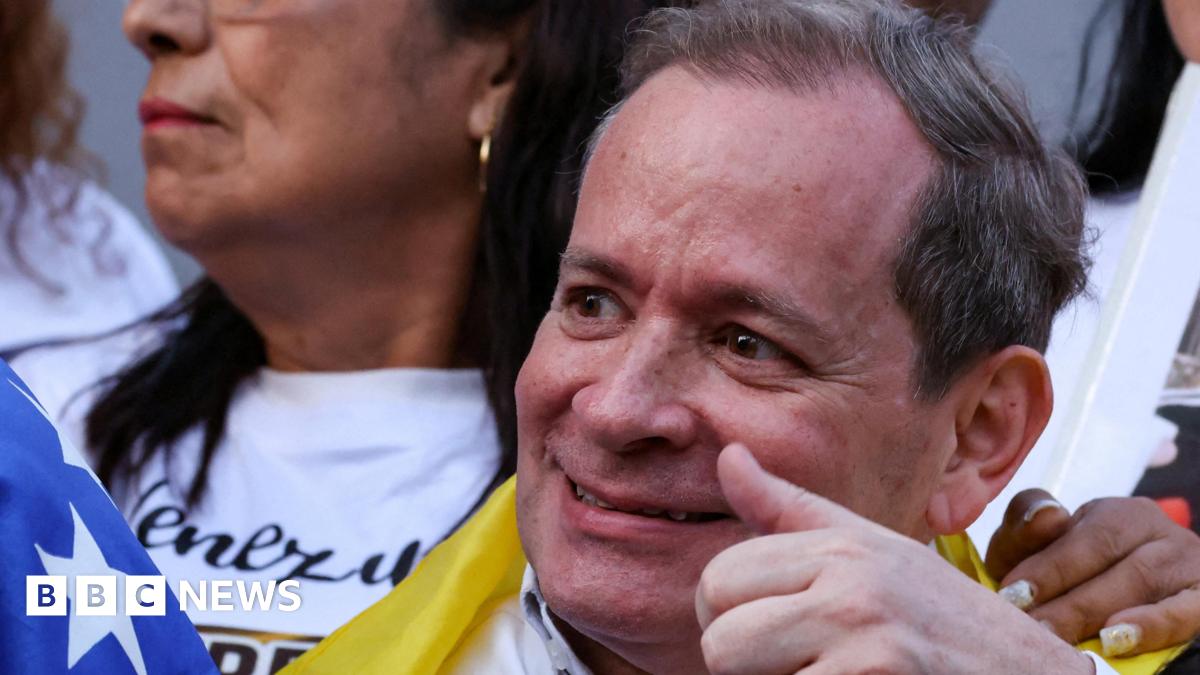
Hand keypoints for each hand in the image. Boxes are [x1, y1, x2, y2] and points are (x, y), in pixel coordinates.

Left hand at [694, 444, 1093, 674]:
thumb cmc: (944, 624)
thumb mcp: (871, 552)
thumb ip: (789, 511)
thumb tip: (729, 456)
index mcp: (842, 548)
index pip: (719, 579)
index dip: (726, 617)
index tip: (766, 635)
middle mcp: (851, 589)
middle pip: (720, 637)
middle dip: (742, 664)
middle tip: (792, 667)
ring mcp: (865, 647)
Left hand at [987, 489, 1199, 656]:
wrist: (1152, 600)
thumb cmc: (1084, 583)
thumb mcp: (1048, 559)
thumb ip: (1027, 537)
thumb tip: (1045, 516)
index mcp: (1104, 512)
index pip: (1064, 521)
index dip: (1038, 555)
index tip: (1009, 593)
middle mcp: (1146, 523)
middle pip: (1101, 546)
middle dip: (1057, 587)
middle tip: (1027, 624)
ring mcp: (1181, 556)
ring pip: (1138, 575)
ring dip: (1091, 608)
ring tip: (1055, 636)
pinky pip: (1184, 607)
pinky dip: (1150, 623)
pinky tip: (1117, 639)